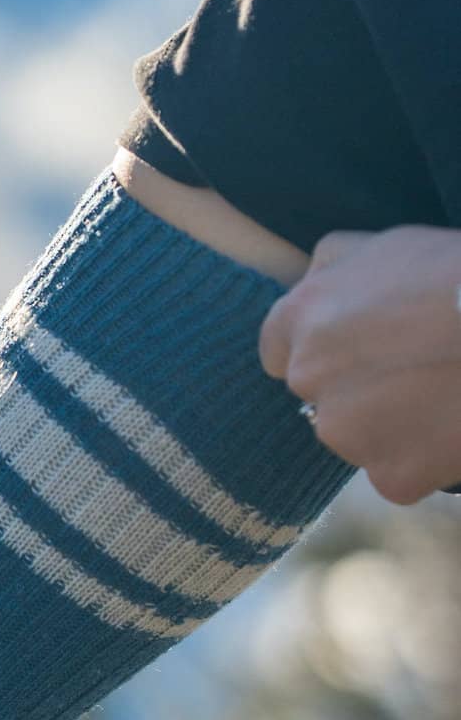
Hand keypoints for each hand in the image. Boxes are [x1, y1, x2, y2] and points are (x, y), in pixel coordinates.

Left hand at [257, 226, 460, 503]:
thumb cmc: (452, 275)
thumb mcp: (384, 244)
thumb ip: (332, 267)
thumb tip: (312, 283)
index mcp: (300, 318)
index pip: (276, 350)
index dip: (321, 350)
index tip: (357, 349)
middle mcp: (308, 379)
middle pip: (319, 397)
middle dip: (357, 388)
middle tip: (414, 369)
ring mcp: (346, 433)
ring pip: (358, 438)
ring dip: (389, 426)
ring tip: (440, 395)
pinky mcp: (390, 475)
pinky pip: (398, 474)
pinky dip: (422, 460)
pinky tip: (451, 429)